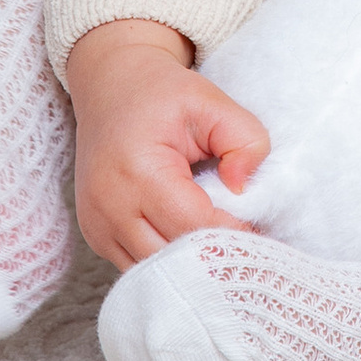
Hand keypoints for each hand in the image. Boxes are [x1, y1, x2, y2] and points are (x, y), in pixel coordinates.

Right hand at [63, 17, 268, 269]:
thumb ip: (245, 140)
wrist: (112, 87)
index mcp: (138, 171)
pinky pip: (139, 267)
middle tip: (251, 249)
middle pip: (174, 258)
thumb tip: (244, 189)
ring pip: (156, 273)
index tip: (264, 231)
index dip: (234, 234)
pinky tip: (193, 246)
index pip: (194, 225)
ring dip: (191, 266)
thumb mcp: (213, 102)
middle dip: (215, 256)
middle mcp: (109, 206)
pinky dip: (169, 263)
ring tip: (223, 247)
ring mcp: (97, 226)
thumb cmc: (163, 95)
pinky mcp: (96, 237)